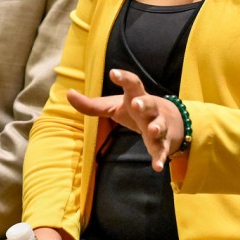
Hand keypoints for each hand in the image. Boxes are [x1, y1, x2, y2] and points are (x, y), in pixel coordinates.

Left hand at [67, 68, 182, 170]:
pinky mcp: (163, 142)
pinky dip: (161, 157)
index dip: (124, 78)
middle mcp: (150, 109)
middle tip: (136, 104)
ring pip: (159, 125)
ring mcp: (159, 125)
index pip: (132, 84)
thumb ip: (92, 104)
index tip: (113, 73)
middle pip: (149, 104)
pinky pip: (162, 150)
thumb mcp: (114, 106)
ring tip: (152, 131)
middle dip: (144, 104)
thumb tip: (68, 94)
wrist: (171, 121)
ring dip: (156, 128)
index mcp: (137, 96)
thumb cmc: (135, 110)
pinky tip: (158, 166)